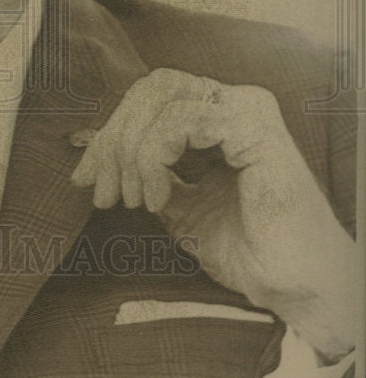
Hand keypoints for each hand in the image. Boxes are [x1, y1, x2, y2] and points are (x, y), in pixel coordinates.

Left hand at [70, 68, 355, 360]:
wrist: (292, 289)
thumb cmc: (244, 248)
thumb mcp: (175, 202)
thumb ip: (142, 171)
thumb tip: (90, 155)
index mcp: (220, 114)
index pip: (151, 96)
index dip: (112, 130)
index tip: (85, 178)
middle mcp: (235, 102)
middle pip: (151, 88)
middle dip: (115, 137)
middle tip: (100, 188)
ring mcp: (247, 109)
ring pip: (160, 98)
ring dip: (132, 152)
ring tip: (132, 200)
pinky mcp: (255, 127)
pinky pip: (179, 121)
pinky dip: (154, 157)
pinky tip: (157, 198)